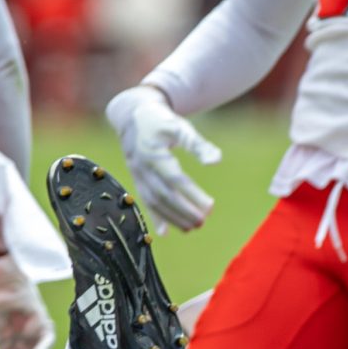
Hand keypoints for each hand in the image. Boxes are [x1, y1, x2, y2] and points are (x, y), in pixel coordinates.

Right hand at [104, 83, 220, 230]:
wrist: (132, 116)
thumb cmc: (160, 120)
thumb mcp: (180, 127)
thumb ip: (198, 144)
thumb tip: (215, 161)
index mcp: (154, 154)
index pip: (176, 179)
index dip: (192, 194)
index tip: (210, 206)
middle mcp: (143, 168)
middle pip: (164, 195)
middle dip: (183, 211)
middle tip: (203, 221)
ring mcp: (138, 176)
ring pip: (155, 202)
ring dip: (173, 218)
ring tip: (192, 227)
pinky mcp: (137, 180)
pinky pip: (146, 202)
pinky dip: (156, 218)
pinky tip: (166, 233)